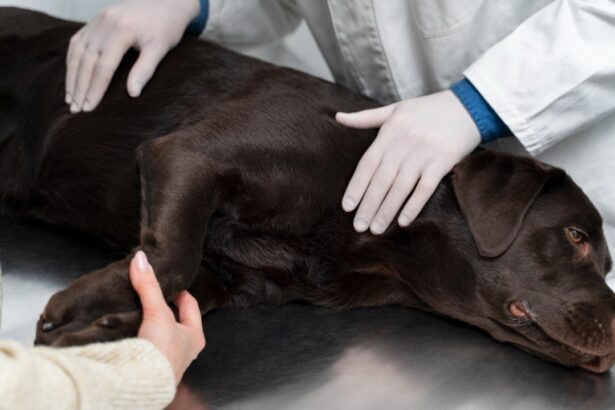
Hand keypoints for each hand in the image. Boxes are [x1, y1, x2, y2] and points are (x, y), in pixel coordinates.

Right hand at [65, 0, 199, 112]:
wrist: (166, 2)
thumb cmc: (166, 28)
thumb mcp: (160, 49)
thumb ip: (145, 70)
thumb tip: (132, 94)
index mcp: (122, 30)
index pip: (104, 66)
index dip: (95, 89)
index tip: (89, 108)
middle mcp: (105, 22)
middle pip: (86, 60)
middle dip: (80, 86)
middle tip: (75, 109)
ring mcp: (98, 19)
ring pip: (78, 51)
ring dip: (72, 76)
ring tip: (70, 98)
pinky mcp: (96, 20)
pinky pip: (78, 41)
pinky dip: (72, 60)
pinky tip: (71, 77)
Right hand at [130, 251, 204, 384]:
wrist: (141, 384)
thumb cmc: (161, 352)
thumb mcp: (157, 312)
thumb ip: (148, 285)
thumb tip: (141, 259)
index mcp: (194, 336)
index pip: (190, 306)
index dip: (179, 292)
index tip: (168, 282)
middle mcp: (183, 349)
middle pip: (173, 319)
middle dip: (162, 307)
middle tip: (150, 293)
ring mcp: (165, 359)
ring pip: (158, 333)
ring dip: (148, 322)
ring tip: (136, 308)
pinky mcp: (147, 367)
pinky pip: (144, 345)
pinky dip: (137, 335)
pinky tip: (127, 330)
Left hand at [336, 90, 479, 234]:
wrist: (468, 106)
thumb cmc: (428, 109)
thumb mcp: (395, 109)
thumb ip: (366, 117)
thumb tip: (337, 117)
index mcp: (389, 132)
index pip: (367, 164)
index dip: (356, 186)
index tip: (347, 207)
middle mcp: (404, 144)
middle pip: (381, 180)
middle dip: (368, 205)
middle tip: (358, 227)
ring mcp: (424, 153)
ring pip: (400, 187)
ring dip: (387, 210)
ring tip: (376, 229)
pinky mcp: (443, 161)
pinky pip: (425, 188)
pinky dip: (413, 206)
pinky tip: (403, 221)